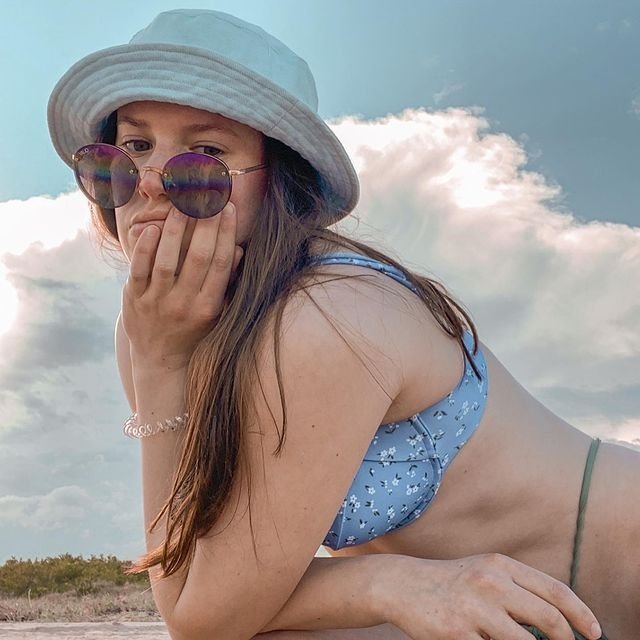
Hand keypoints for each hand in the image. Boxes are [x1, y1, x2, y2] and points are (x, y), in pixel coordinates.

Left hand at [121, 203, 242, 370]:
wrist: (161, 359)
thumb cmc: (194, 331)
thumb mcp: (217, 312)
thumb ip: (226, 282)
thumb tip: (238, 249)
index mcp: (209, 306)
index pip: (221, 263)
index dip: (226, 233)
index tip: (228, 209)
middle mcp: (185, 304)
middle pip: (198, 258)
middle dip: (205, 224)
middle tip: (208, 197)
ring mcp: (158, 302)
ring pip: (167, 261)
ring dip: (175, 230)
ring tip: (182, 205)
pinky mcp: (134, 299)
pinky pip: (139, 270)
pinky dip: (145, 248)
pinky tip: (152, 228)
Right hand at [378, 553, 601, 639]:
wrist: (403, 585)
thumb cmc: (451, 582)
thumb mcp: (485, 571)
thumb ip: (518, 587)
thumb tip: (560, 618)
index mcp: (500, 565)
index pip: (555, 591)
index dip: (581, 615)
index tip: (594, 633)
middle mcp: (490, 583)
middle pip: (549, 620)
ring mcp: (474, 609)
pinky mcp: (457, 634)